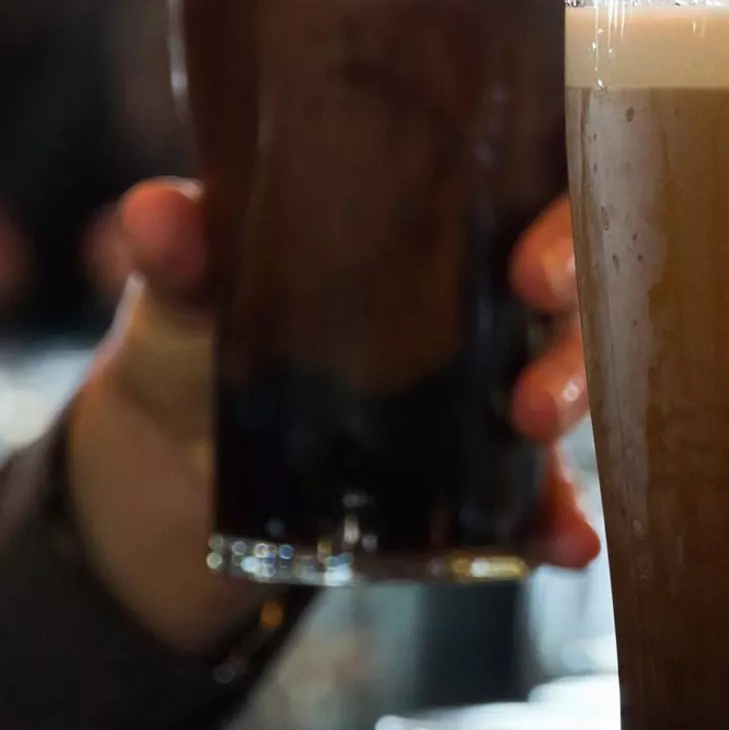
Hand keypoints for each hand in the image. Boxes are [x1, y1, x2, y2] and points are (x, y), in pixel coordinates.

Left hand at [66, 181, 600, 654]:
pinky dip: (559, 516)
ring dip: (573, 391)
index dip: (555, 213)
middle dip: (573, 306)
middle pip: (569, 278)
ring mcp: (485, 382)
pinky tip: (570, 542)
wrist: (172, 473)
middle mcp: (476, 294)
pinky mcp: (477, 471)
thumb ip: (179, 258)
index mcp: (423, 225)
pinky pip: (539, 490)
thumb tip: (155, 215)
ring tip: (537, 422)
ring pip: (569, 369)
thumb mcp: (182, 298)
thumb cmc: (193, 346)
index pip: (527, 187)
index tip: (528, 259)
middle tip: (539, 326)